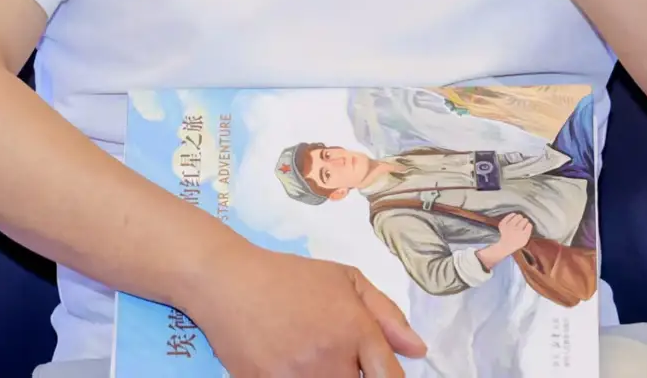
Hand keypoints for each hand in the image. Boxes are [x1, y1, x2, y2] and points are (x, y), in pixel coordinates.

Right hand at [183, 246, 425, 377]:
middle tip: (338, 365)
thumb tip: (418, 350)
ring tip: (311, 361)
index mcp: (355, 330)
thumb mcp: (345, 280)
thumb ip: (387, 315)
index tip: (376, 377)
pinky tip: (290, 367)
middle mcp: (330, 359)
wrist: (229, 282)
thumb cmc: (291, 278)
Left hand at [476, 212, 534, 271]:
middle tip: (522, 223)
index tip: (526, 226)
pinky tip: (513, 216)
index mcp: (523, 235)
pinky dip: (511, 215)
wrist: (505, 246)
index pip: (529, 225)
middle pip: (524, 220)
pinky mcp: (503, 224)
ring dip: (519, 217)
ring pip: (518, 216)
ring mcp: (509, 227)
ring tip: (518, 220)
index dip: (528, 225)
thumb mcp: (525, 240)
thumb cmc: (516, 242)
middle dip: (524, 221)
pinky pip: (509, 215)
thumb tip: (529, 223)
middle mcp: (517, 230)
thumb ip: (528, 231)